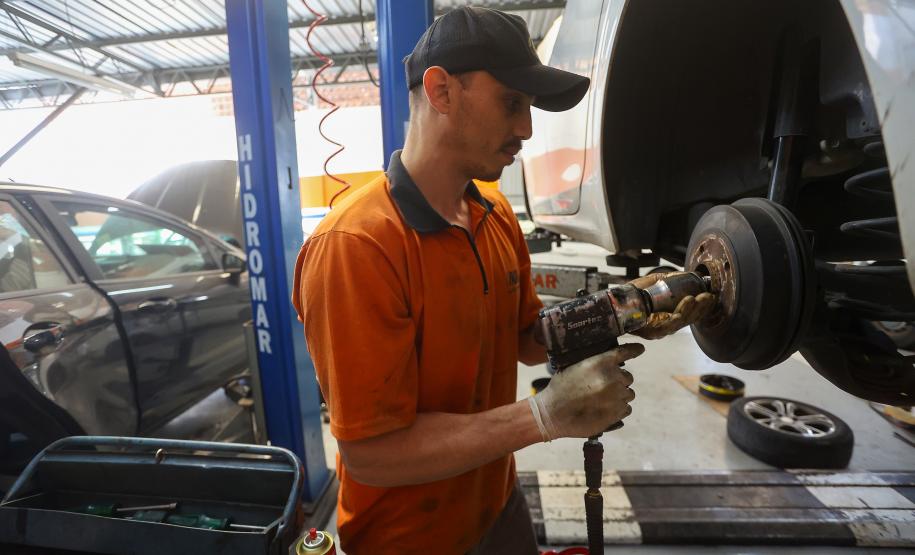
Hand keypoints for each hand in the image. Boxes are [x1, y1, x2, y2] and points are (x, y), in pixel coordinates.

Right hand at [528, 344, 643, 440]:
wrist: (553, 412)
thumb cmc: (561, 388)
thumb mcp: (576, 366)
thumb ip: (596, 364)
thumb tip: (610, 364)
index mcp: (602, 362)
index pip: (625, 352)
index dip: (635, 350)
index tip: (640, 349)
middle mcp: (613, 378)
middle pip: (628, 377)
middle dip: (619, 381)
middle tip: (603, 387)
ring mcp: (617, 396)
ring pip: (628, 394)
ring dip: (619, 395)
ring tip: (602, 400)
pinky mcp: (617, 413)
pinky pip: (626, 408)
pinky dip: (619, 408)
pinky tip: (605, 409)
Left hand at [628, 272, 716, 339]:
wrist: (613, 301)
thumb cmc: (631, 294)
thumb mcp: (653, 282)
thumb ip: (669, 280)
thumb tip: (686, 274)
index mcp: (669, 314)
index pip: (690, 312)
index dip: (702, 306)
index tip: (710, 296)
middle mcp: (667, 324)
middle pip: (689, 318)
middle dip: (701, 307)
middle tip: (709, 296)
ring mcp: (660, 329)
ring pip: (682, 322)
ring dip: (692, 309)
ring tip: (698, 298)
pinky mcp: (652, 332)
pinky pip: (669, 324)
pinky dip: (680, 314)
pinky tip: (686, 302)